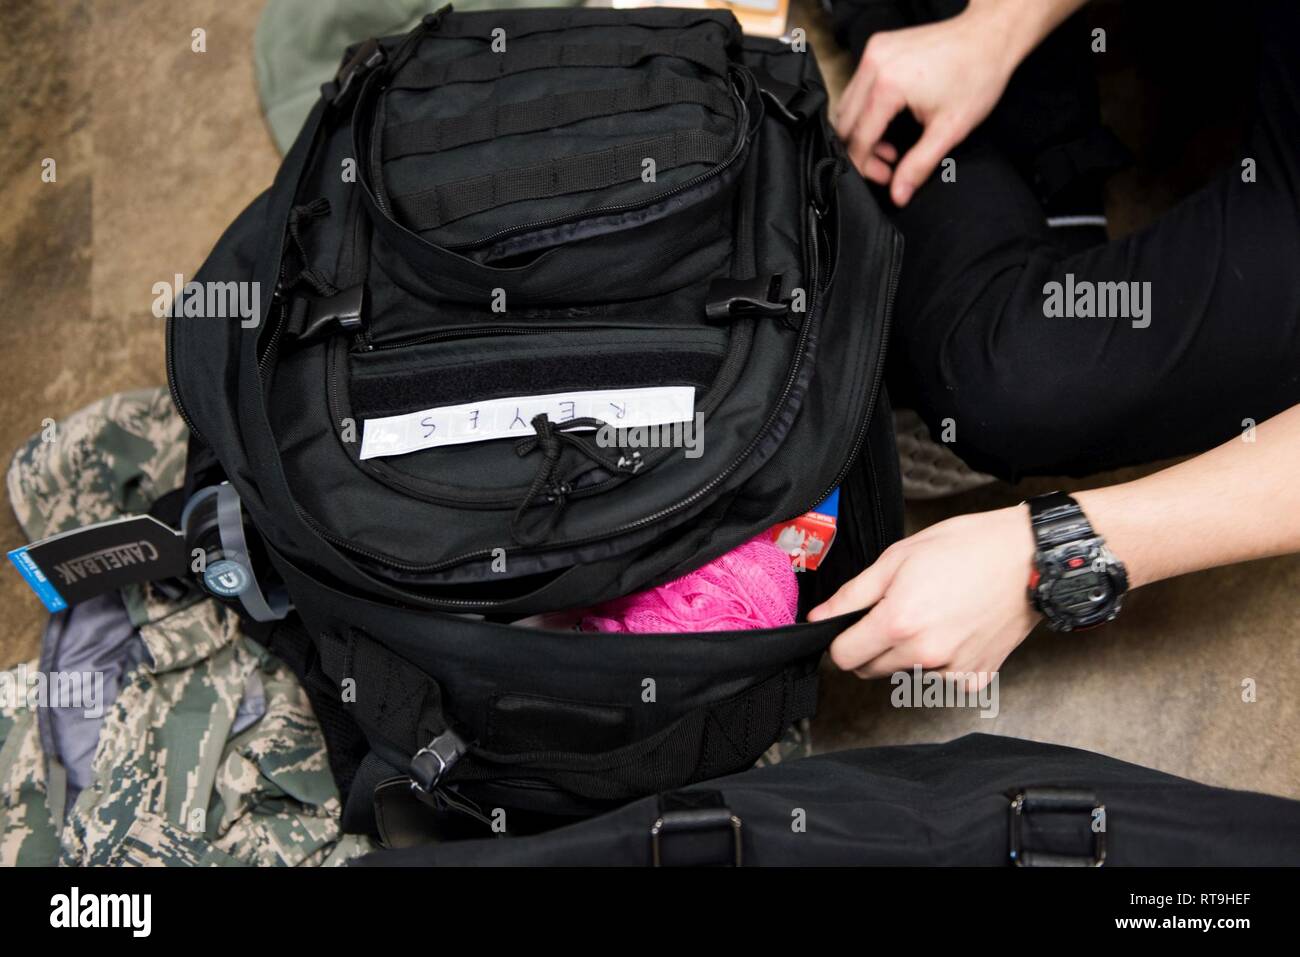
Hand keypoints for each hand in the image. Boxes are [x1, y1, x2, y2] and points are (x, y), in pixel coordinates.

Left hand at [808, 506, 1040, 687]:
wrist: (1028, 559)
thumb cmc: (966, 549)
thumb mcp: (898, 558)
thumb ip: (852, 594)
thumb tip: (819, 618)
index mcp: (898, 623)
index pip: (844, 658)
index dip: (841, 640)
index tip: (851, 626)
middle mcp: (924, 654)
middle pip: (871, 669)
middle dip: (872, 645)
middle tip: (897, 611)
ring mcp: (952, 671)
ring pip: (905, 673)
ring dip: (907, 653)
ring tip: (933, 614)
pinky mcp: (976, 678)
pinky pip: (940, 679)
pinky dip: (940, 661)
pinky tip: (955, 630)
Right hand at [832, 2, 1022, 205]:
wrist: (989, 37)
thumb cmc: (976, 76)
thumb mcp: (949, 130)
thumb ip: (919, 165)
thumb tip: (898, 194)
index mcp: (887, 86)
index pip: (858, 138)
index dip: (865, 165)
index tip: (883, 178)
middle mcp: (874, 65)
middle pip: (845, 122)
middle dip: (860, 150)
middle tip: (885, 166)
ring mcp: (873, 52)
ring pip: (847, 105)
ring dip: (860, 130)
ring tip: (888, 146)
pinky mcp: (877, 47)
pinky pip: (858, 86)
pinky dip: (865, 109)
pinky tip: (887, 121)